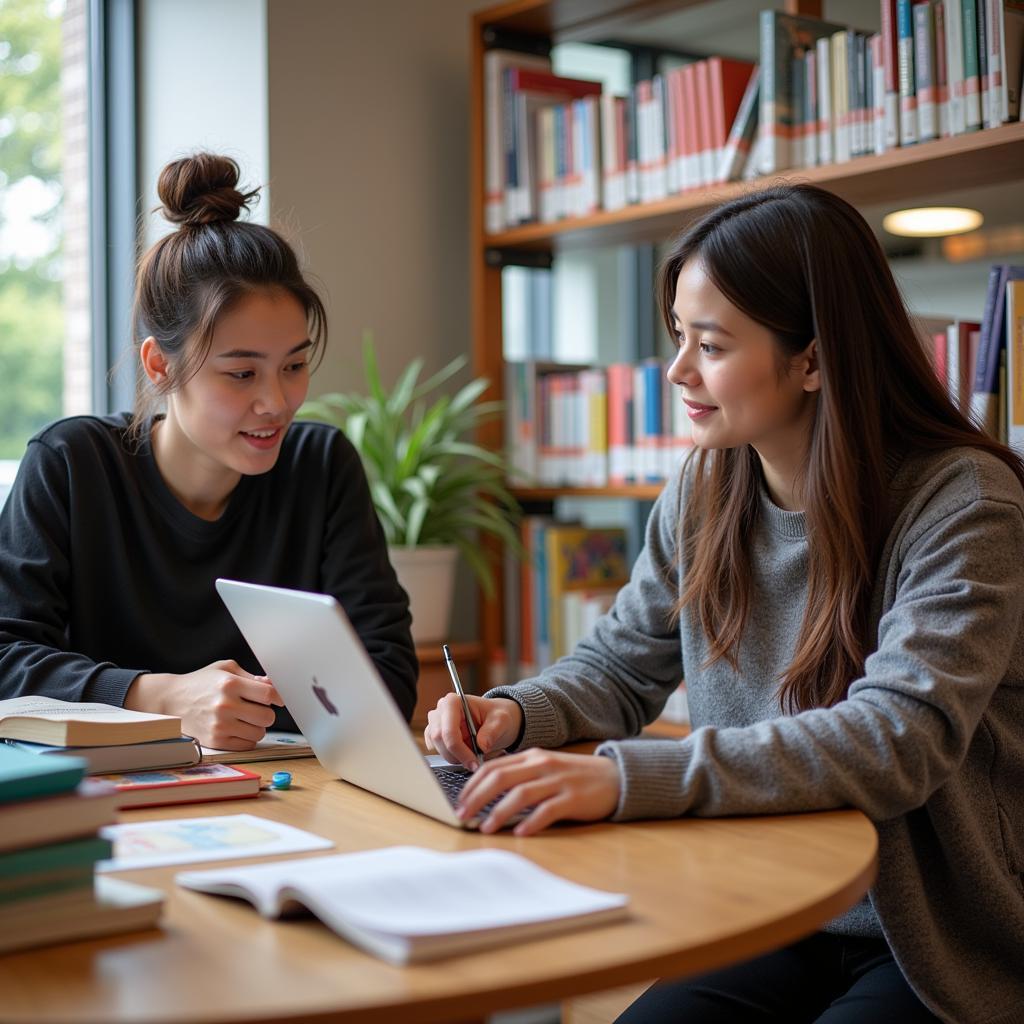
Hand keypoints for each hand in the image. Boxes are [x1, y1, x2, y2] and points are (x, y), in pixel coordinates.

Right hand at [126, 660, 283, 749]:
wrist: (170, 700)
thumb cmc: (201, 682)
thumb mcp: (225, 669)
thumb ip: (251, 677)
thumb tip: (274, 685)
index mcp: (230, 684)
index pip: (269, 694)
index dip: (278, 697)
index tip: (278, 699)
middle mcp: (225, 705)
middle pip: (268, 716)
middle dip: (266, 712)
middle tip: (256, 708)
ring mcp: (220, 725)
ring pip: (259, 733)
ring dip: (256, 726)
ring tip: (245, 719)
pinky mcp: (215, 741)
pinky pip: (246, 745)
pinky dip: (247, 738)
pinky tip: (238, 729)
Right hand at [423, 694, 522, 769]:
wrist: (496, 720)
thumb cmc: (496, 716)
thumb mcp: (501, 721)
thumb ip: (492, 732)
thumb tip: (481, 746)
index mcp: (453, 702)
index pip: (449, 730)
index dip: (460, 749)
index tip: (474, 761)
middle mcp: (441, 710)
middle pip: (440, 739)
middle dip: (457, 755)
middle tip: (475, 763)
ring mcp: (436, 723)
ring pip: (438, 748)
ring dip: (456, 757)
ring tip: (474, 755)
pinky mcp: (436, 735)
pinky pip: (439, 751)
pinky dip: (453, 757)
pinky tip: (466, 753)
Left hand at [456, 748, 620, 835]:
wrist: (613, 776)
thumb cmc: (573, 776)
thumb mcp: (545, 768)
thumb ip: (520, 775)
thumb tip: (487, 794)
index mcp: (531, 756)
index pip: (493, 767)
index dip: (472, 784)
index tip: (459, 802)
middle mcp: (542, 765)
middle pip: (501, 777)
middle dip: (477, 797)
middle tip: (462, 815)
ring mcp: (558, 780)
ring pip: (521, 793)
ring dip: (499, 811)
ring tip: (486, 827)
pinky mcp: (573, 798)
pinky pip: (548, 810)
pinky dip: (532, 821)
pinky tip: (521, 832)